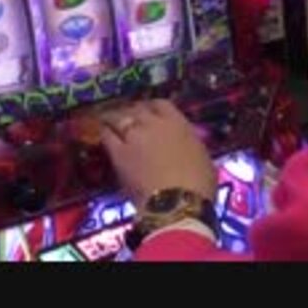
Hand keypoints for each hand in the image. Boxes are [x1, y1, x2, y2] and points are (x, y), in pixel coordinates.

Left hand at [100, 99, 215, 208]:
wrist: (178, 203)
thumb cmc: (198, 185)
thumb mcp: (202, 158)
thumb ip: (189, 145)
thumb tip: (186, 146)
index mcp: (178, 124)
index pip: (161, 104)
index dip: (153, 107)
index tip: (150, 111)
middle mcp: (154, 124)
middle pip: (138, 109)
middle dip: (133, 111)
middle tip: (130, 117)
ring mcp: (134, 137)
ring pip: (119, 117)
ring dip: (116, 118)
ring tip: (111, 121)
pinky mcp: (119, 154)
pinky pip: (107, 136)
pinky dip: (106, 133)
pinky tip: (104, 134)